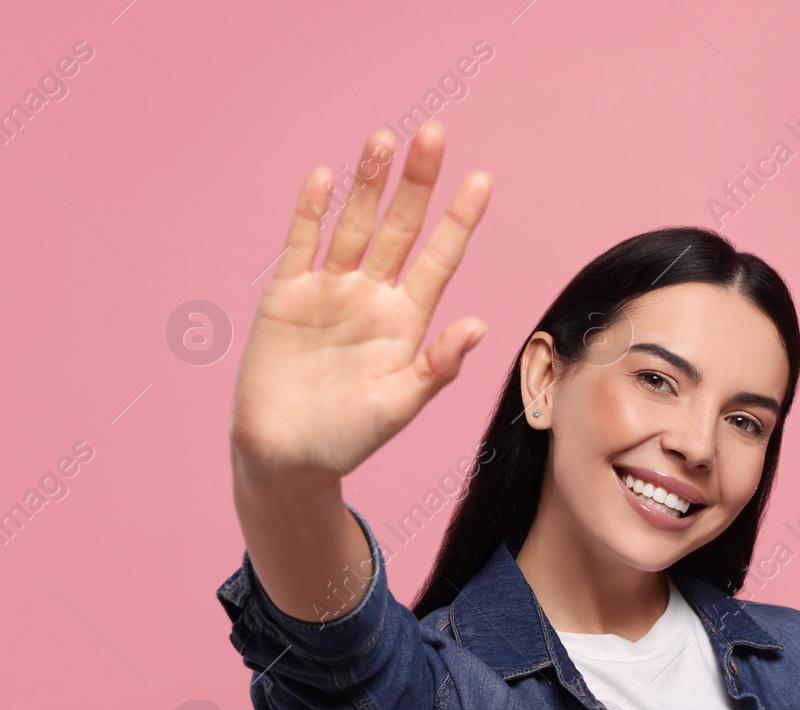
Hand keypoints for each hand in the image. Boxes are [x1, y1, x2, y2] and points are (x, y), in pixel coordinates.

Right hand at [228, 121, 492, 482]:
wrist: (287, 455)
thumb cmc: (349, 438)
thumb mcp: (401, 405)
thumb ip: (438, 366)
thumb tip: (479, 326)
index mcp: (407, 320)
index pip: (441, 258)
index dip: (460, 220)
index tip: (483, 180)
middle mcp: (373, 296)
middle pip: (401, 228)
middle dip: (417, 183)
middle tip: (434, 134)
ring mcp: (330, 291)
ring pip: (354, 225)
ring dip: (368, 183)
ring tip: (384, 139)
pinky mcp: (287, 294)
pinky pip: (301, 244)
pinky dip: (310, 211)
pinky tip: (324, 177)